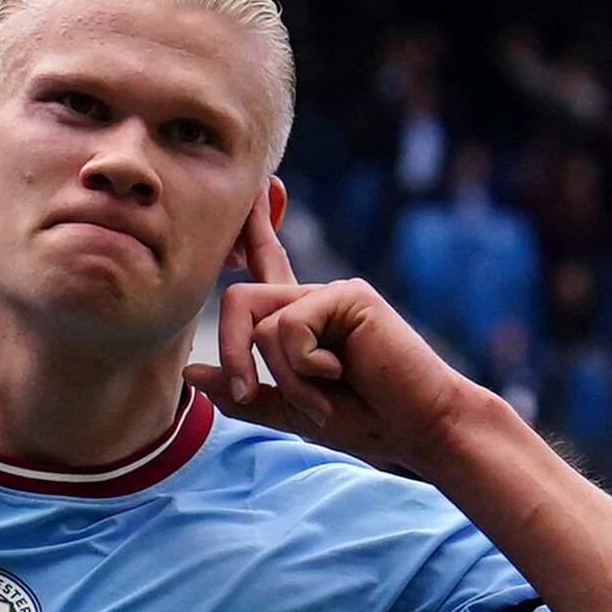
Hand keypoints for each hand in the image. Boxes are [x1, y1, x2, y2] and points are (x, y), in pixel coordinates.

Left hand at [183, 204, 477, 473]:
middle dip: (233, 354)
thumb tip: (192, 371)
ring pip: (260, 322)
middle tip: (249, 394)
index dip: (253, 226)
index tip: (254, 183)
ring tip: (323, 396)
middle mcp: (313, 299)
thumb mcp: (292, 411)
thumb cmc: (366, 420)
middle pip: (237, 300)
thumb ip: (244, 394)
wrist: (419, 427)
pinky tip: (342, 373)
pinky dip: (304, 367)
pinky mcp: (348, 295)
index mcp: (300, 320)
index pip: (266, 263)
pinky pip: (288, 327)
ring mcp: (331, 293)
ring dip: (284, 375)